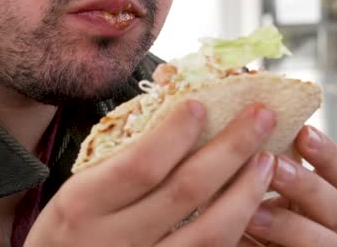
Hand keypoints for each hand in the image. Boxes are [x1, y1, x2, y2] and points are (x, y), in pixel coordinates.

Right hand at [25, 101, 277, 246]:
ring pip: (210, 232)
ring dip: (246, 191)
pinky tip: (253, 201)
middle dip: (231, 148)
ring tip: (267, 158)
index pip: (140, 164)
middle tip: (262, 116)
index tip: (202, 104)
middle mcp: (113, 240)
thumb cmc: (70, 232)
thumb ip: (119, 159)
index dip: (176, 133)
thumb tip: (178, 108)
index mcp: (82, 205)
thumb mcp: (76, 193)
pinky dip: (239, 227)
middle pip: (185, 191)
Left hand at [241, 126, 336, 246]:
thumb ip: (254, 160)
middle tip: (275, 165)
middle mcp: (327, 221)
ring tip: (253, 211)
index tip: (303, 132)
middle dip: (306, 183)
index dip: (326, 151)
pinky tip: (246, 228)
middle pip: (336, 203)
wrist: (221, 238)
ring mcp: (320, 246)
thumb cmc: (236, 208)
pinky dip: (278, 241)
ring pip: (326, 240)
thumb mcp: (247, 181)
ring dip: (288, 222)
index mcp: (320, 193)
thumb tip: (240, 120)